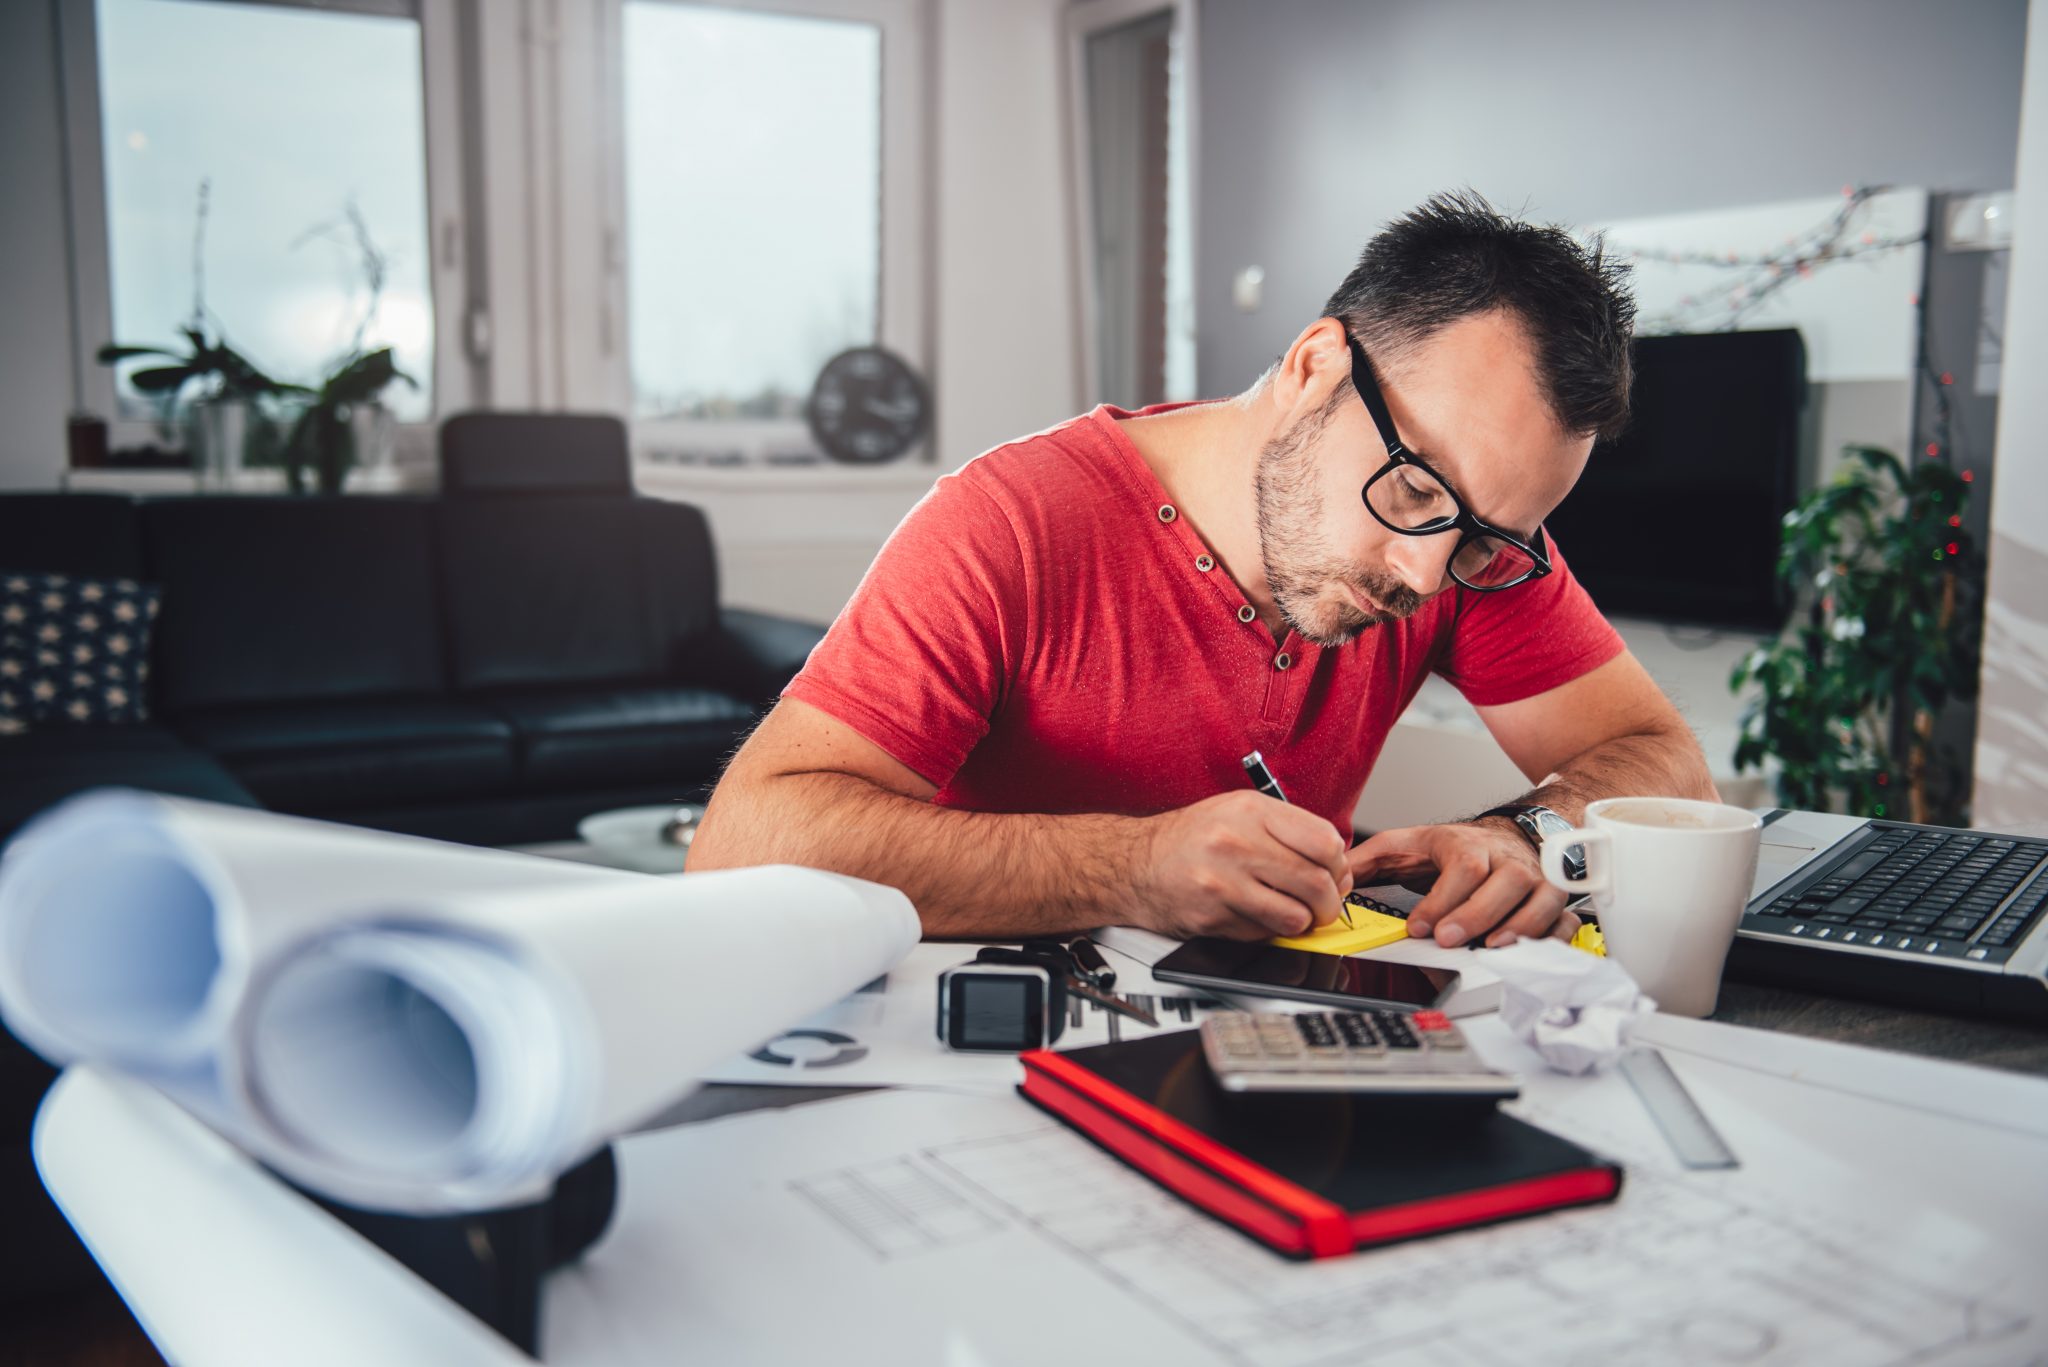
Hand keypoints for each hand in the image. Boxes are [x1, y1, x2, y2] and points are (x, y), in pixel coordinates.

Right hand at [1132, 792, 1352, 939]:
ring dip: (1300, 922)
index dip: (1338, 866)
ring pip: (1296, 917)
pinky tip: (1251, 915)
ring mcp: (1222, 881)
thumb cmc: (1191, 839)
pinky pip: (1263, 934)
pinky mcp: (1211, 915)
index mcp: (1251, 810)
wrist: (1134, 865)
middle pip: (1316, 883)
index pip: (1324, 842)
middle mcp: (1236, 842)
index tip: (1334, 875)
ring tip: (1288, 913)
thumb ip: (1288, 831)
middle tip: (1322, 906)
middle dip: (1328, 903)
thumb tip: (1337, 865)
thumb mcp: (1239, 813)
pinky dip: (1266, 931)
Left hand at [1347, 819, 1579, 948]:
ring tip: (1493, 948)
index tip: (1419, 926)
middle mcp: (1506, 860)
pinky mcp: (1554, 899)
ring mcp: (1535, 879)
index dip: (1442, 898)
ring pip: (1540, 899)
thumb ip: (1369, 860)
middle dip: (1476, 914)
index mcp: (1468, 845)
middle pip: (1503, 882)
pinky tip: (1532, 951)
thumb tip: (1339, 878)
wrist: (1507, 836)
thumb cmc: (1456, 847)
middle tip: (1448, 939)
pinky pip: (1565, 918)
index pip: (1462, 867)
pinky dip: (1555, 936)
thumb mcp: (1407, 845)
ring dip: (1519, 926)